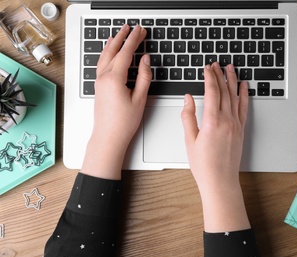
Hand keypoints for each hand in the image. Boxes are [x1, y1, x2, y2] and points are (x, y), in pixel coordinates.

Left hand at [93, 24, 150, 148]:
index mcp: (114, 78)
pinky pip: (101, 63)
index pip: (126, 53)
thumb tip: (145, 60)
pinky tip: (108, 51)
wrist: (108, 137)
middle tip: (131, 27)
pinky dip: (106, 53)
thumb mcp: (140, 99)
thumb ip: (143, 77)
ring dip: (113, 43)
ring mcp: (99, 81)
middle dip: (123, 37)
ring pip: (105, 55)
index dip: (134, 39)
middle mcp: (103, 77)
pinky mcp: (98, 86)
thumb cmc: (123, 123)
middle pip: (113, 50)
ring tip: (119, 33)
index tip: (140, 30)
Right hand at [181, 62, 249, 231]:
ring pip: (235, 97)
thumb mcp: (189, 140)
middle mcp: (227, 120)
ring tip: (231, 68)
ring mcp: (236, 124)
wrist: (220, 181)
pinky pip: (244, 108)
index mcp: (212, 121)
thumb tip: (188, 98)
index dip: (209, 77)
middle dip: (220, 75)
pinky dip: (244, 96)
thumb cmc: (203, 164)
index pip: (212, 91)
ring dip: (233, 81)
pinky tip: (244, 88)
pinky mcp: (241, 130)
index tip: (207, 67)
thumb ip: (188, 117)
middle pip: (224, 91)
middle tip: (216, 64)